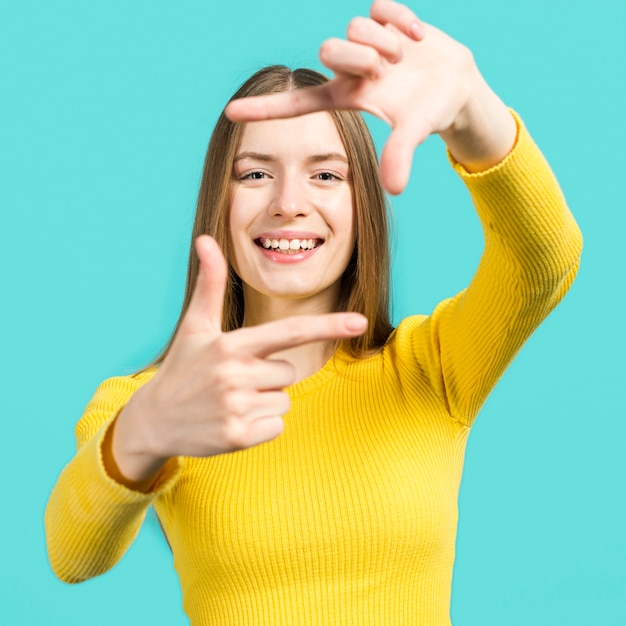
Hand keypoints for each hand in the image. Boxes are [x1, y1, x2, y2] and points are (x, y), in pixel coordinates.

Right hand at [108, 235, 366, 486]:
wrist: (152, 420)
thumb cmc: (181, 367)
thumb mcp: (195, 326)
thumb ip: (210, 284)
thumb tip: (206, 239)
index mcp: (231, 345)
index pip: (289, 332)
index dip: (327, 325)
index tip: (359, 322)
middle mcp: (235, 374)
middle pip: (288, 373)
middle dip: (267, 377)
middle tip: (232, 381)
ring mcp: (236, 407)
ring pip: (284, 401)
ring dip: (264, 402)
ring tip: (229, 401)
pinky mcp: (238, 437)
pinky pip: (277, 426)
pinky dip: (260, 427)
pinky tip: (231, 422)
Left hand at [225, 0, 514, 193]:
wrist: (458, 86)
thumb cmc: (430, 113)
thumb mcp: (415, 133)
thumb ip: (401, 156)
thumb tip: (394, 190)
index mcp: (348, 97)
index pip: (298, 103)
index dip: (266, 109)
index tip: (230, 114)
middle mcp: (351, 70)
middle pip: (329, 50)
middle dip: (359, 56)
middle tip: (385, 69)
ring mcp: (368, 43)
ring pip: (354, 27)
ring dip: (384, 42)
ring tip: (404, 57)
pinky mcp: (386, 20)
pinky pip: (380, 7)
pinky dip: (401, 20)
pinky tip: (417, 37)